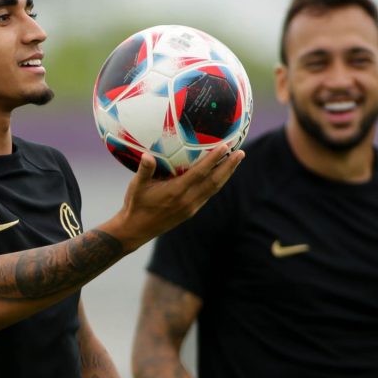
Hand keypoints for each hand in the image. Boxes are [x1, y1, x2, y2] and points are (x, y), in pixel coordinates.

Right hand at [102, 146, 243, 251]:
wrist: (136, 230)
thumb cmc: (135, 204)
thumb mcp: (136, 186)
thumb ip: (144, 170)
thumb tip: (147, 156)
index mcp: (176, 191)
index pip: (200, 173)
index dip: (213, 159)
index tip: (225, 147)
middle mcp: (187, 200)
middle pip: (214, 181)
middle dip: (229, 166)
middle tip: (241, 152)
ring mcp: (191, 207)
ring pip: (214, 188)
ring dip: (226, 174)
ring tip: (236, 160)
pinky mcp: (191, 211)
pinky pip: (208, 194)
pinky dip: (217, 183)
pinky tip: (222, 174)